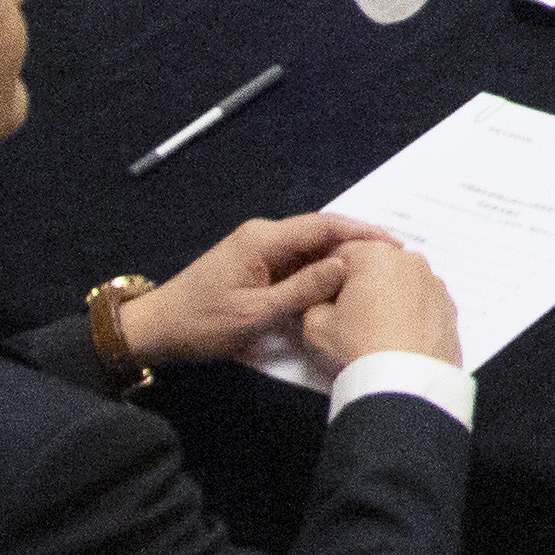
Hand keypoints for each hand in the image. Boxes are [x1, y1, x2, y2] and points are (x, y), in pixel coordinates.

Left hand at [121, 211, 396, 359]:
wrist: (159, 328)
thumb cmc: (203, 323)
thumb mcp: (255, 313)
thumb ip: (302, 290)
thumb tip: (344, 266)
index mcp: (264, 239)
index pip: (323, 226)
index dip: (361, 233)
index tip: (395, 245)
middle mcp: (264, 235)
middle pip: (321, 232)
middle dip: (358, 242)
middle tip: (396, 259)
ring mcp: (260, 248)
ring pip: (311, 247)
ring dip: (341, 256)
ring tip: (377, 271)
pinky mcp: (258, 264)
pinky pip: (298, 261)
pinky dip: (322, 269)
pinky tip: (342, 283)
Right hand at [315, 235, 461, 364]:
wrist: (407, 379)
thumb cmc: (363, 347)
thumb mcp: (317, 324)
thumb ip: (314, 302)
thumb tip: (322, 302)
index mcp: (374, 255)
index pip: (341, 254)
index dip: (329, 277)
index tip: (325, 298)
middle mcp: (409, 260)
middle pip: (375, 265)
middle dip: (361, 284)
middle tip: (350, 316)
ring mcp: (433, 282)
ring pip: (401, 282)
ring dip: (389, 296)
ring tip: (377, 329)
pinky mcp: (449, 305)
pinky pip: (422, 301)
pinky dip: (412, 312)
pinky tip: (400, 335)